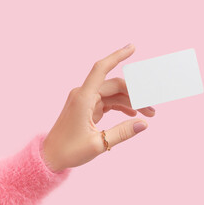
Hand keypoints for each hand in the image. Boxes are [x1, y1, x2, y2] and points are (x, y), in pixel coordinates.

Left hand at [42, 44, 155, 171]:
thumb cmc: (69, 150)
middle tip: (153, 109)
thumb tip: (144, 124)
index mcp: (83, 98)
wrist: (51, 156)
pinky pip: (108, 101)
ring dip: (130, 101)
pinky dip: (121, 105)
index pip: (101, 69)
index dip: (117, 56)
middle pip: (115, 85)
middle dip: (136, 94)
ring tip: (148, 114)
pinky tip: (133, 114)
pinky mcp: (87, 107)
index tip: (132, 47)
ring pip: (113, 94)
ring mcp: (85, 100)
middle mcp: (83, 94)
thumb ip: (122, 133)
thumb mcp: (98, 144)